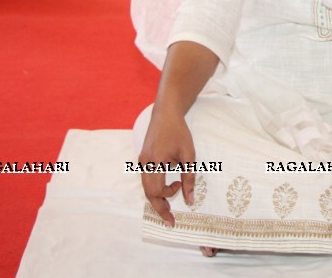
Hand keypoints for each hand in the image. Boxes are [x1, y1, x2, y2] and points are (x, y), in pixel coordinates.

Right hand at [139, 107, 196, 226]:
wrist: (165, 113)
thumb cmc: (178, 132)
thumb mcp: (189, 154)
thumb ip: (189, 177)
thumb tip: (190, 200)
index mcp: (155, 162)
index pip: (156, 192)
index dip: (166, 200)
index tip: (177, 198)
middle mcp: (144, 164)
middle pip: (148, 193)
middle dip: (160, 207)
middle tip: (171, 219)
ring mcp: (141, 161)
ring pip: (145, 187)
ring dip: (157, 197)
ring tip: (171, 202)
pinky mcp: (142, 159)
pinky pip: (146, 179)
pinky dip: (154, 188)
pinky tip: (165, 188)